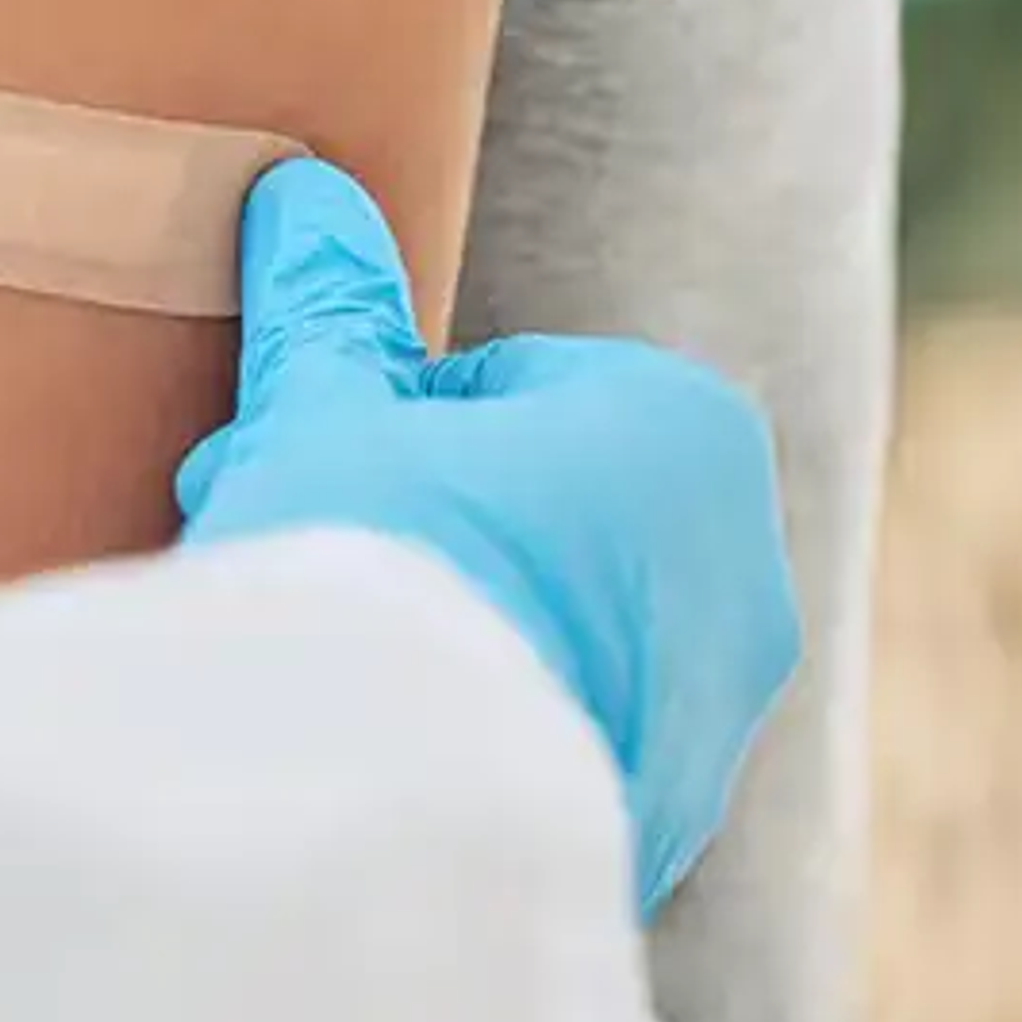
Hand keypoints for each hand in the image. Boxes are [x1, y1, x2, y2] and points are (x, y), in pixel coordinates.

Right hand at [174, 161, 801, 913]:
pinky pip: (546, 755)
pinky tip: (366, 757)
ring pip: (541, 638)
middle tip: (280, 559)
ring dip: (441, 637)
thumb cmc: (374, 558)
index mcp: (689, 431)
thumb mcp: (325, 412)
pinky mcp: (661, 827)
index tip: (294, 465)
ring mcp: (712, 717)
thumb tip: (301, 194)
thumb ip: (325, 305)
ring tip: (314, 665)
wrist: (397, 800)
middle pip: (528, 517)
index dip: (375, 422)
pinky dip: (467, 746)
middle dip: (407, 530)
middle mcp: (742, 571)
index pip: (502, 388)